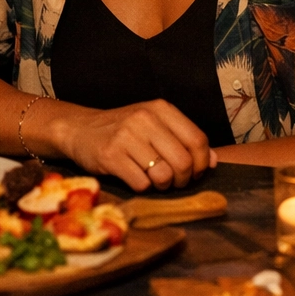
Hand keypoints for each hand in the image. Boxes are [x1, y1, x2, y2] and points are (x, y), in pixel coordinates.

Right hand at [56, 99, 212, 191]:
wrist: (80, 128)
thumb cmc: (124, 129)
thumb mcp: (155, 125)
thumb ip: (184, 139)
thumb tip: (214, 161)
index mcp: (160, 108)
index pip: (198, 140)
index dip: (202, 163)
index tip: (195, 172)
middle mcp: (145, 119)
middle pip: (184, 161)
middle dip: (183, 179)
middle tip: (173, 180)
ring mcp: (126, 136)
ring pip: (163, 175)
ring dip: (162, 185)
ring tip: (153, 179)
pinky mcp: (110, 155)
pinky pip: (141, 183)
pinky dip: (142, 187)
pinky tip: (134, 177)